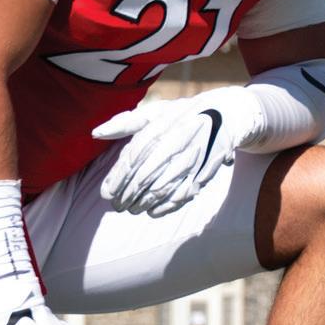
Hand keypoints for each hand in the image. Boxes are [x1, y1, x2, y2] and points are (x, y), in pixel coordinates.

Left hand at [92, 95, 242, 215]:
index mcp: (164, 123)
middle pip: (147, 174)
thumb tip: (95, 133)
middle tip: (116, 206)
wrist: (229, 115)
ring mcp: (195, 157)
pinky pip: (184, 194)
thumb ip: (126, 122)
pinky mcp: (208, 170)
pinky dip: (166, 206)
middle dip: (129, 194)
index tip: (106, 193)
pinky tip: (152, 211)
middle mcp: (180, 139)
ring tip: (131, 210)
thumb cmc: (183, 114)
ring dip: (145, 203)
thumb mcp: (156, 112)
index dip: (119, 176)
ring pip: (165, 187)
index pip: (135, 154)